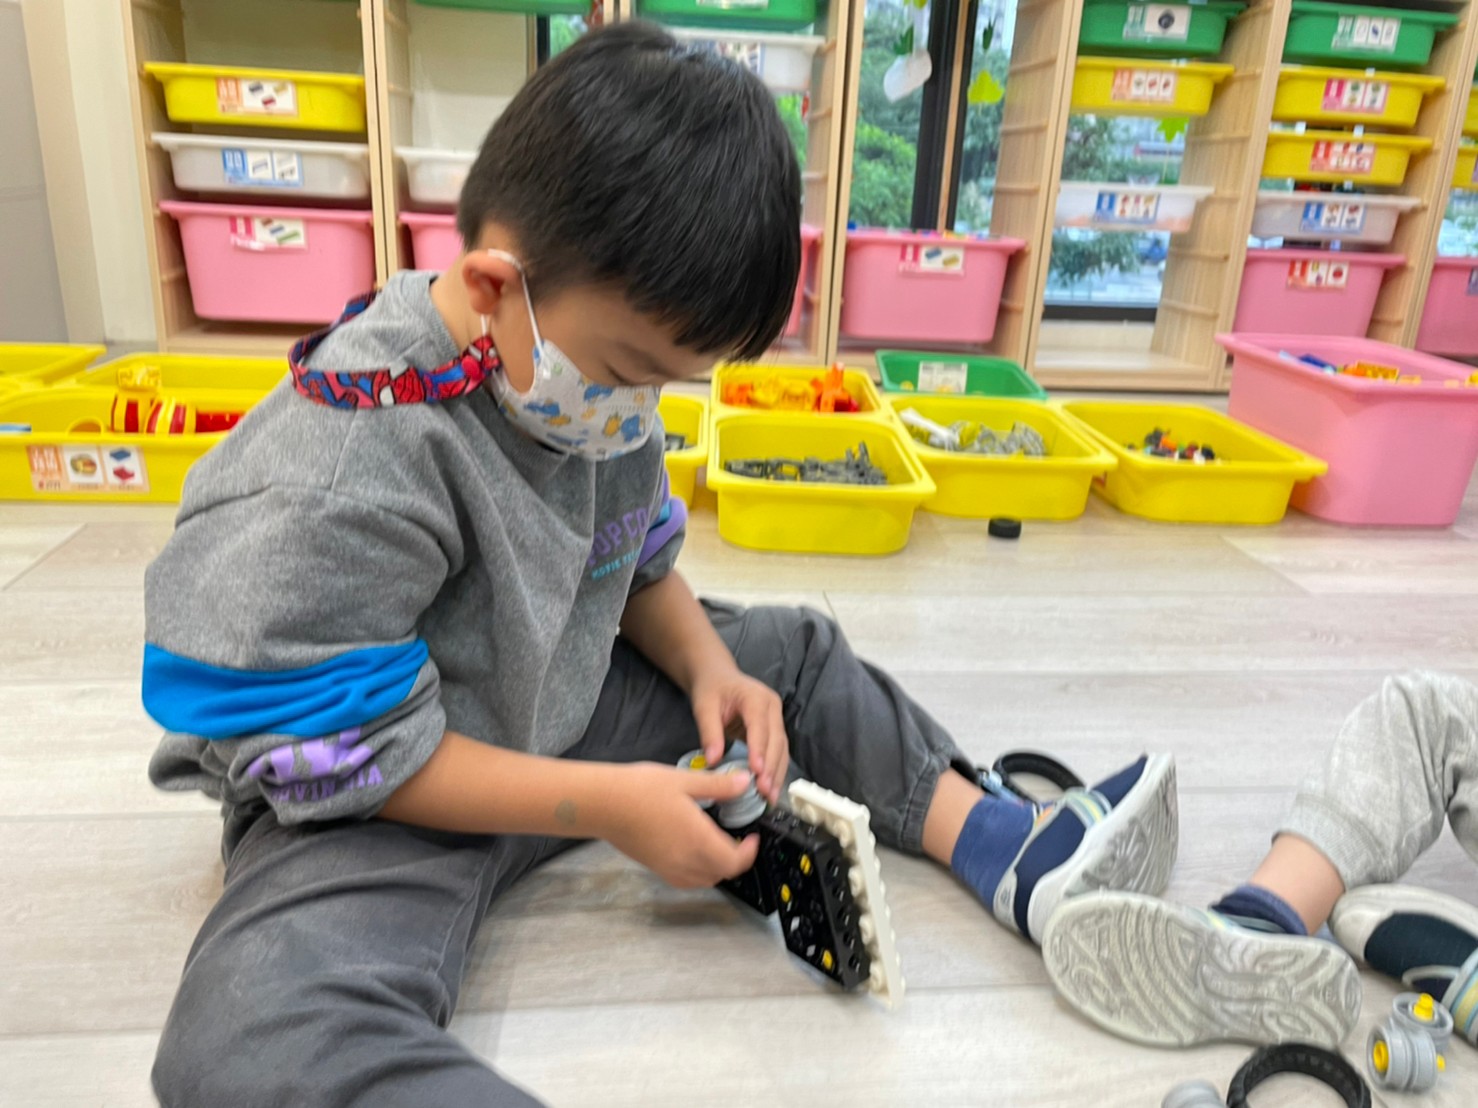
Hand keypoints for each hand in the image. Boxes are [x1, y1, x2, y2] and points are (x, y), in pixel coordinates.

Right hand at [604, 763, 761, 887]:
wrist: (603, 804)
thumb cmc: (641, 790)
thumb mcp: (685, 780)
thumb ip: (719, 785)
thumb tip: (745, 783)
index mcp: (698, 840)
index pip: (735, 862)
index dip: (750, 853)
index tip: (753, 837)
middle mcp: (685, 861)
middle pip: (722, 874)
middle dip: (736, 859)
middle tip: (738, 837)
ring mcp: (669, 868)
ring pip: (705, 880)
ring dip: (717, 867)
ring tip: (718, 843)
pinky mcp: (656, 868)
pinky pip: (686, 880)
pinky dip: (698, 872)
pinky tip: (694, 851)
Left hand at [690, 668, 789, 802]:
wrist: (719, 677)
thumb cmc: (712, 689)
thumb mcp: (704, 707)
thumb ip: (709, 733)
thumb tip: (713, 760)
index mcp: (755, 697)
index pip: (760, 726)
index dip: (759, 750)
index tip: (756, 772)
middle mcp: (772, 706)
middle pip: (776, 740)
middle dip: (771, 767)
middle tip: (763, 791)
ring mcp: (776, 717)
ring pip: (782, 748)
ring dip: (777, 773)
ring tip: (769, 796)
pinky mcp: (775, 728)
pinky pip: (778, 751)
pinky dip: (775, 770)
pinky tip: (770, 787)